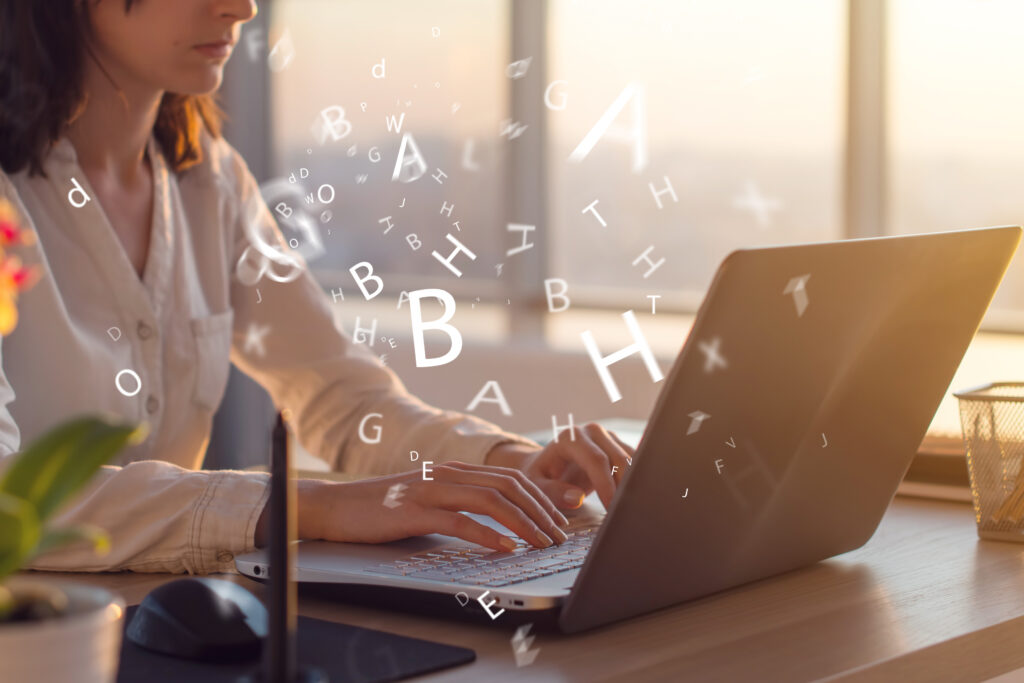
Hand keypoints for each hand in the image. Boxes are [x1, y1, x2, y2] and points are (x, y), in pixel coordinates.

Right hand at [256, 463, 569, 551]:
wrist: (337, 507)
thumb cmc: (384, 509)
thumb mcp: (430, 501)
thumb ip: (462, 504)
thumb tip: (499, 523)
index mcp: (455, 470)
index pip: (511, 478)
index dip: (542, 496)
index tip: (563, 517)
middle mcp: (448, 474)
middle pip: (510, 486)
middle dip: (542, 511)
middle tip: (560, 535)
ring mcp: (432, 490)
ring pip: (492, 500)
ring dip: (523, 523)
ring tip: (542, 543)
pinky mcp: (415, 511)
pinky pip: (460, 521)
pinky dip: (488, 535)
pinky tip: (506, 548)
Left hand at [486, 423, 635, 510]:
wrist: (546, 464)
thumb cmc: (540, 476)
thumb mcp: (537, 485)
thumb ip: (552, 492)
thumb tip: (577, 498)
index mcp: (570, 438)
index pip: (596, 460)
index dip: (606, 485)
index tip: (611, 509)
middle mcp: (591, 432)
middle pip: (618, 459)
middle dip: (624, 488)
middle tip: (624, 515)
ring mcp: (607, 436)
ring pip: (631, 461)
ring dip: (633, 485)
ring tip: (629, 510)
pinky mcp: (618, 444)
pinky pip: (635, 462)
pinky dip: (636, 481)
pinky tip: (632, 500)